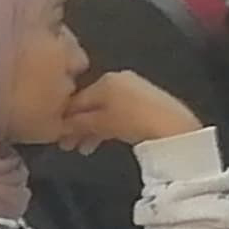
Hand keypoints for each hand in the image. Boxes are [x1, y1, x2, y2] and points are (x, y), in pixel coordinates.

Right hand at [55, 70, 199, 149]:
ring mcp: (134, 89)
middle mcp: (119, 79)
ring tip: (84, 149)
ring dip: (91, 130)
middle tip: (67, 146)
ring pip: (104, 110)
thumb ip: (77, 124)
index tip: (55, 136)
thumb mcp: (100, 124)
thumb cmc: (133, 121)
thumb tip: (59, 126)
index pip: (75, 99)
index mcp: (105, 79)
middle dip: (77, 126)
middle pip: (90, 105)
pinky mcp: (147, 102)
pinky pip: (119, 113)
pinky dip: (108, 127)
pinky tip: (102, 141)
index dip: (63, 119)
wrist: (173, 127)